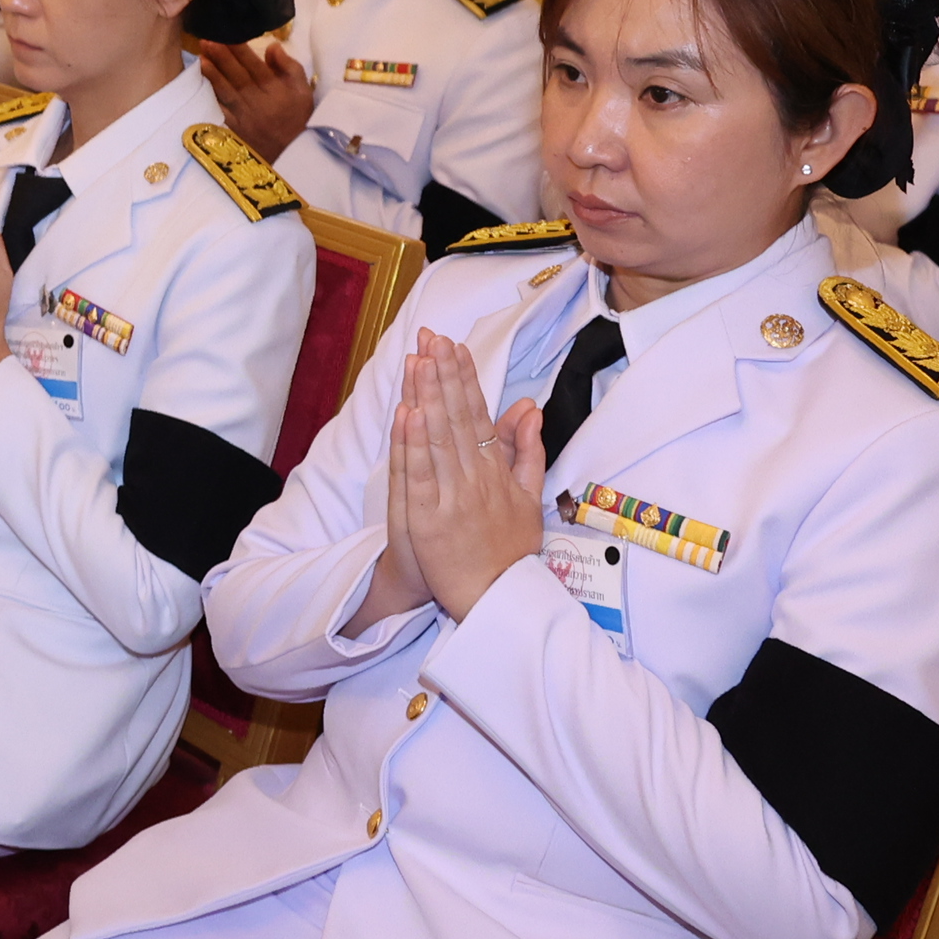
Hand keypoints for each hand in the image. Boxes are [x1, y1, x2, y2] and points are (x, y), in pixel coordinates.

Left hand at [193, 36, 314, 163]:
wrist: (293, 152)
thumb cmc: (299, 116)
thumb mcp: (303, 89)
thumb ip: (289, 66)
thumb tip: (272, 46)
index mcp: (274, 88)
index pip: (253, 64)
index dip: (238, 50)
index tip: (225, 35)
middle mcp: (257, 100)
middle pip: (236, 75)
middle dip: (220, 57)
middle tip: (206, 40)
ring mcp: (244, 114)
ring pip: (225, 90)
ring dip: (212, 74)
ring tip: (201, 57)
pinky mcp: (235, 128)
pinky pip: (220, 110)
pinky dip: (210, 97)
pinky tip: (201, 85)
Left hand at [391, 329, 547, 619]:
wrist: (494, 600)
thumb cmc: (509, 551)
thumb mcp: (530, 499)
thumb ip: (528, 452)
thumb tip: (529, 408)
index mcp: (498, 472)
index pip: (479, 415)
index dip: (466, 379)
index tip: (455, 346)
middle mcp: (477, 479)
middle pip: (458, 418)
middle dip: (444, 375)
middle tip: (432, 338)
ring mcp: (453, 498)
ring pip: (439, 439)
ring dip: (428, 397)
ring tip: (418, 361)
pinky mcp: (429, 519)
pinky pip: (421, 475)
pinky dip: (414, 443)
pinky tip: (408, 413)